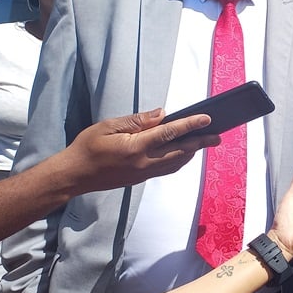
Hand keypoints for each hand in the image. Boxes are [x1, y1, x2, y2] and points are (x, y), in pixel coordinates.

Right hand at [55, 108, 220, 193]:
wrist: (74, 175)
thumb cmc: (87, 147)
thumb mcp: (108, 126)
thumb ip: (137, 120)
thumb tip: (162, 114)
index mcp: (135, 147)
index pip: (170, 133)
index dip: (190, 125)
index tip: (207, 119)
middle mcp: (143, 162)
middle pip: (180, 151)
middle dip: (201, 142)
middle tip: (217, 136)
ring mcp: (143, 173)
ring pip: (176, 162)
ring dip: (193, 152)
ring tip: (205, 142)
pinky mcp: (141, 178)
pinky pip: (167, 169)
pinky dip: (180, 160)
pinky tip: (185, 153)